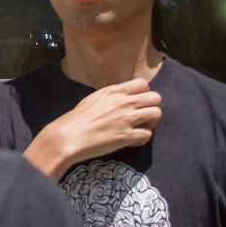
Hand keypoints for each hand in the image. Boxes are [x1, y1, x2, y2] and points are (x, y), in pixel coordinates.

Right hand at [23, 79, 161, 179]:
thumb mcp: (94, 98)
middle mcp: (123, 102)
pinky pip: (148, 135)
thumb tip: (122, 97)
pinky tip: (132, 142)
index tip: (137, 104)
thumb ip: (111, 95)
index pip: (143, 84)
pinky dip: (142, 139)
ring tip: (139, 129)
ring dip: (151, 123)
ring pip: (156, 114)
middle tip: (142, 117)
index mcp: (114, 91)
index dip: (144, 94)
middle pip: (155, 98)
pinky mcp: (126, 136)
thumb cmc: (77, 119)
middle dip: (151, 107)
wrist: (69, 136)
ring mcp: (126, 119)